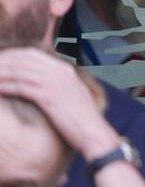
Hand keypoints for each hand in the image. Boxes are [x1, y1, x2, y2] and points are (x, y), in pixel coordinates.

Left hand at [0, 48, 117, 159]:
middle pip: (23, 59)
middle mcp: (59, 72)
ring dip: (0, 74)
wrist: (93, 132)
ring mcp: (55, 83)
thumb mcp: (72, 94)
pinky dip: (6, 87)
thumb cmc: (81, 119)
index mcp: (64, 69)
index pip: (32, 54)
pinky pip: (21, 87)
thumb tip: (39, 83)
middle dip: (2, 62)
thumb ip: (58, 84)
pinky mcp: (49, 97)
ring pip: (19, 72)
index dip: (12, 55)